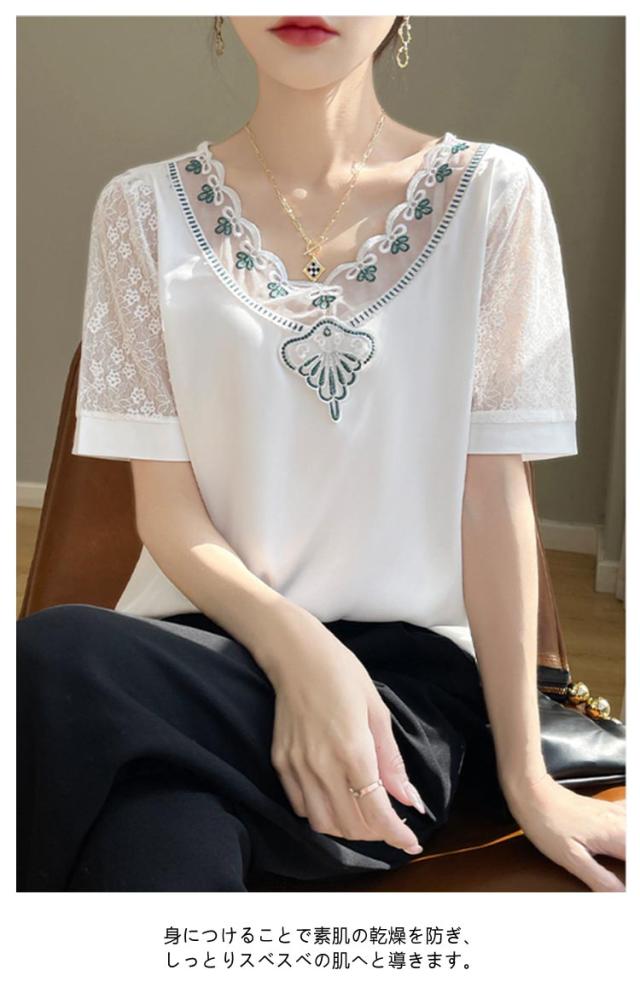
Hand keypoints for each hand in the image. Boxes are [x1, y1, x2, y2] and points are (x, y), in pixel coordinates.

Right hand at [257, 607, 426, 854]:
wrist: (295, 654)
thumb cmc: (341, 674)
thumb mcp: (377, 712)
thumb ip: (391, 762)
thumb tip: (409, 799)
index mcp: (353, 751)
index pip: (376, 813)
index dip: (396, 835)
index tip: (410, 843)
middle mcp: (322, 765)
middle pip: (351, 825)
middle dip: (376, 834)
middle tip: (392, 826)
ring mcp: (297, 766)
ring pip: (323, 823)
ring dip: (348, 829)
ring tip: (365, 816)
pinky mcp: (281, 762)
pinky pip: (301, 806)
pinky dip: (322, 814)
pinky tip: (336, 800)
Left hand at [504, 773, 625, 890]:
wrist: (532, 792)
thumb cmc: (547, 824)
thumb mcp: (571, 859)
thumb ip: (600, 879)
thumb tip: (622, 896)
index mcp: (617, 835)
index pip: (637, 862)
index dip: (632, 878)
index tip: (622, 887)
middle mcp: (621, 821)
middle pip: (637, 843)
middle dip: (631, 866)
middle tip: (621, 877)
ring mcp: (615, 811)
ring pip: (634, 829)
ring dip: (631, 849)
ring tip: (621, 864)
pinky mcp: (607, 808)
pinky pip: (630, 815)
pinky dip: (630, 827)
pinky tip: (625, 835)